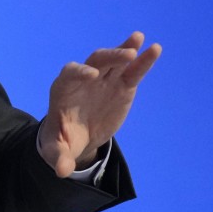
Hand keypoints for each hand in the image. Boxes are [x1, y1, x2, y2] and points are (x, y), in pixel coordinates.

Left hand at [39, 31, 160, 177]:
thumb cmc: (63, 139)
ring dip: (125, 49)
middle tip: (126, 56)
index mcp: (64, 90)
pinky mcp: (121, 85)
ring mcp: (104, 80)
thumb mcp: (57, 150)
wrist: (77, 136)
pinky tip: (155, 49)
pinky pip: (132, 71)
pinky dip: (142, 60)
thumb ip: (59, 157)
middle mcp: (84, 79)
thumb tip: (62, 171)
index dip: (78, 72)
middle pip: (94, 62)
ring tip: (139, 40)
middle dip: (108, 57)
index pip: (69, 74)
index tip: (90, 75)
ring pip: (114, 61)